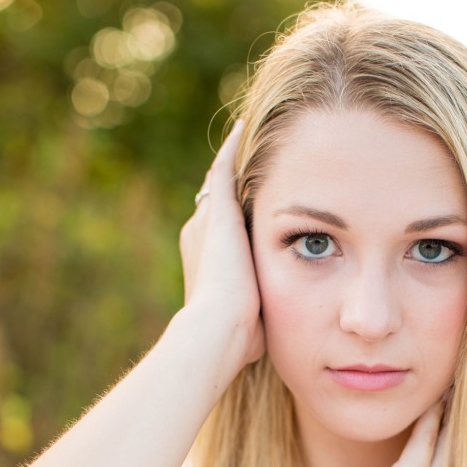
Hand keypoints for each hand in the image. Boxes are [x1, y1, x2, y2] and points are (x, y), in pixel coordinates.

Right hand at [179, 120, 264, 376]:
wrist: (216, 330)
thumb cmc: (236, 338)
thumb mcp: (250, 322)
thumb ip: (257, 313)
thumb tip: (267, 332)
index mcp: (206, 260)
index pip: (220, 230)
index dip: (233, 220)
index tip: (249, 211)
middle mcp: (199, 235)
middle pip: (217, 203)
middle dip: (233, 188)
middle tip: (254, 167)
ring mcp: (205, 222)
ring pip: (220, 183)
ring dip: (234, 165)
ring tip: (252, 139)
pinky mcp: (217, 212)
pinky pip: (224, 169)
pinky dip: (233, 149)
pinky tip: (244, 128)